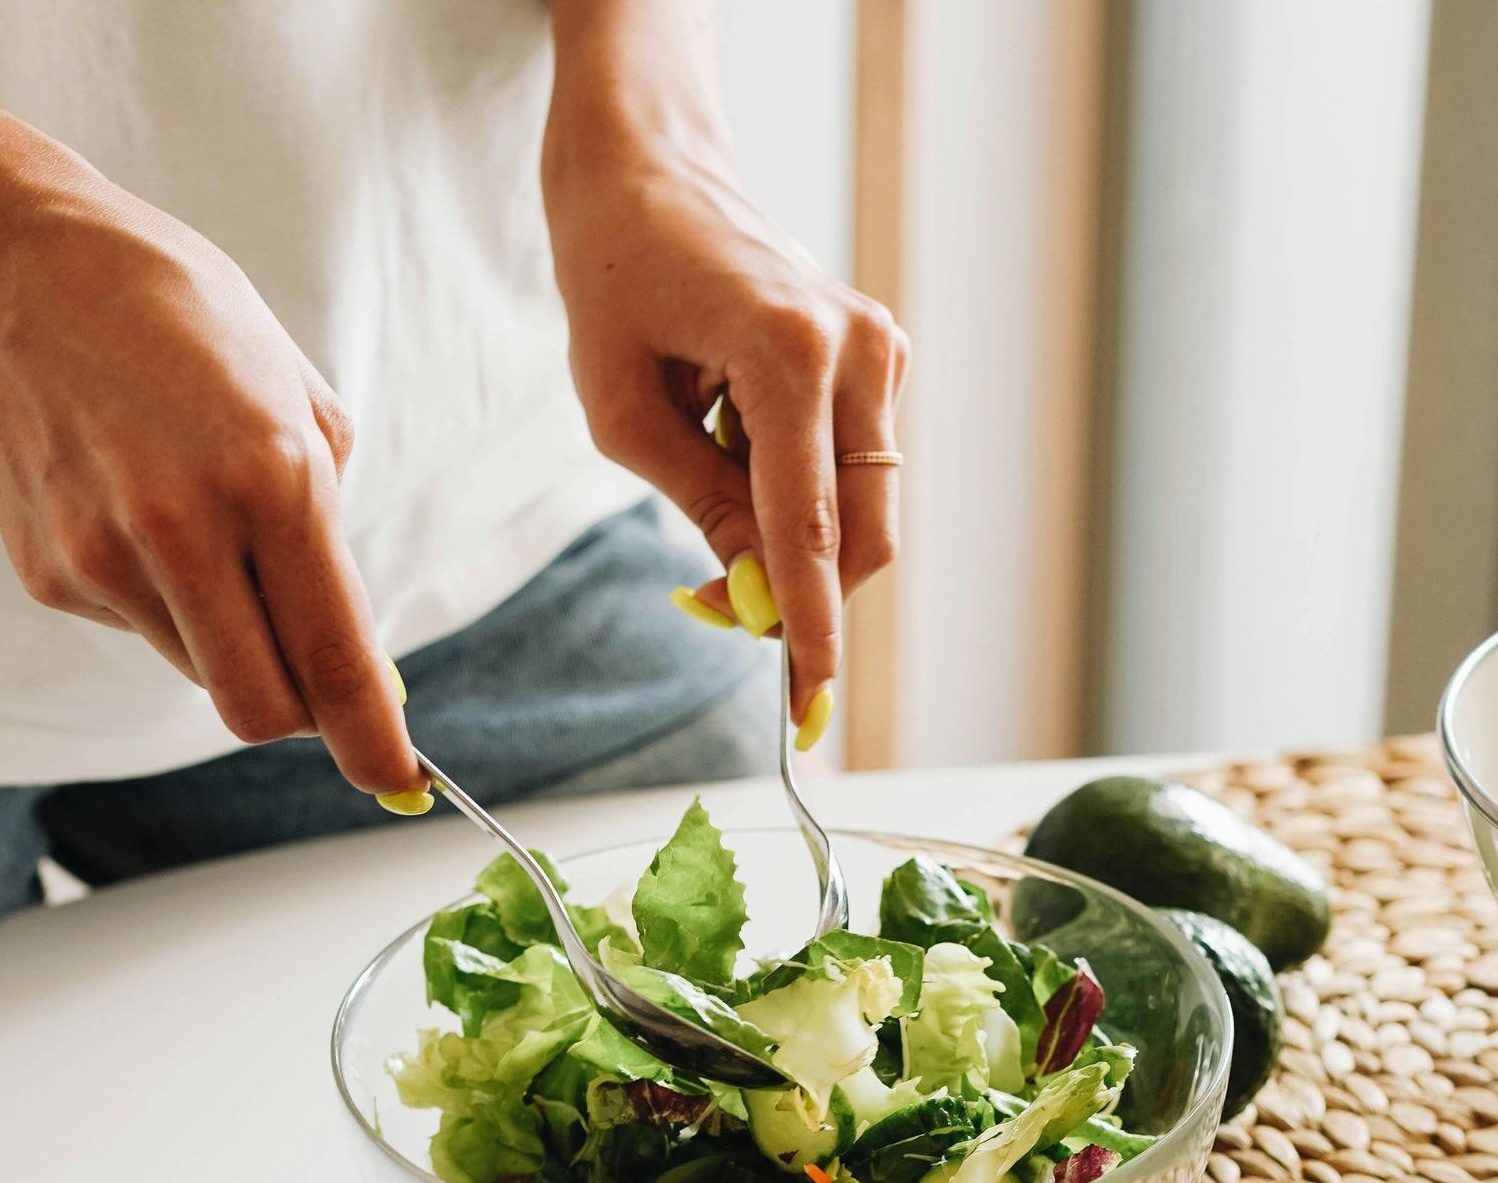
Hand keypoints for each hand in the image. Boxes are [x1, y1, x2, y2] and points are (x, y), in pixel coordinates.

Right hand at [0, 65, 419, 796]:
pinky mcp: (47, 570)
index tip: (398, 782)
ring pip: (203, 673)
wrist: (6, 259)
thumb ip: (333, 527)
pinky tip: (142, 512)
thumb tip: (354, 642)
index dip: (373, 741)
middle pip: (262, 710)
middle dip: (304, 712)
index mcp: (271, 479)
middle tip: (319, 675)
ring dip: (233, 641)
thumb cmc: (176, 314)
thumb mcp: (296, 397)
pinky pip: (142, 630)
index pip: (335, 662)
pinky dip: (168, 602)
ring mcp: (103, 556)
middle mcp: (182, 530)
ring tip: (210, 535)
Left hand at [543, 104, 907, 722]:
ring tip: (706, 490)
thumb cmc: (616, 276)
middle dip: (805, 593)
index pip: (808, 523)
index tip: (812, 698)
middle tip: (722, 609)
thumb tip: (755, 595)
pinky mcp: (881, 357)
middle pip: (862, 531)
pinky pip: (855, 468)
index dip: (810, 621)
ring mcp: (880, 350)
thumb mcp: (623, 411)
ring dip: (797, 541)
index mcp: (788, 352)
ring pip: (864, 508)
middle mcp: (856, 350)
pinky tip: (739, 445)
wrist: (652, 169)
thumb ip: (700, 505)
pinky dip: (804, 495)